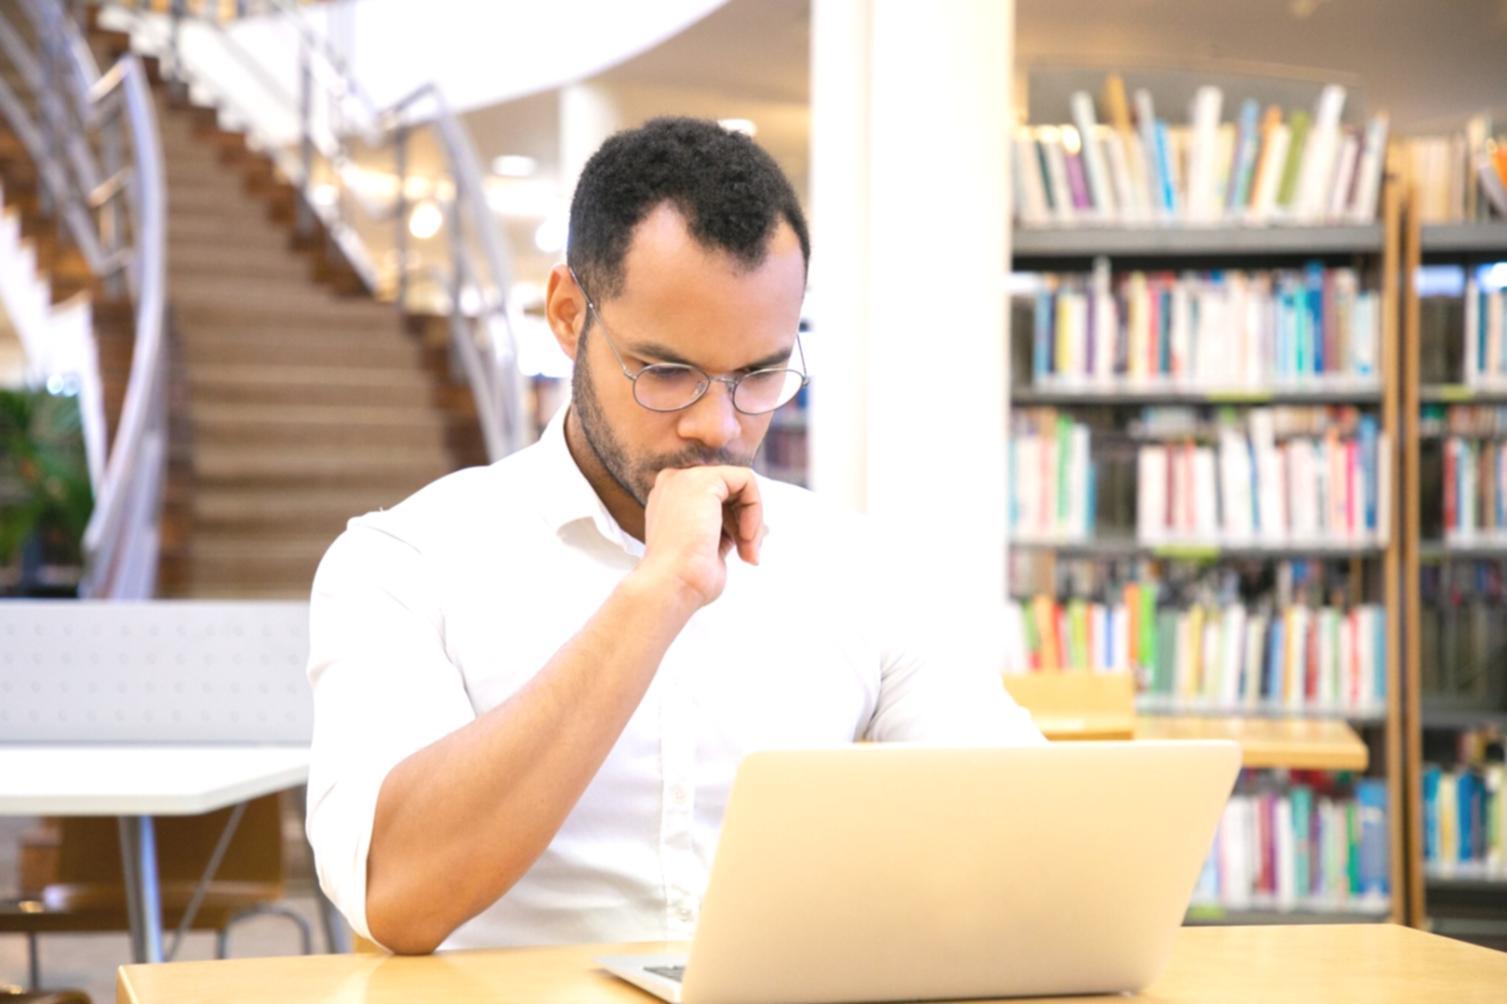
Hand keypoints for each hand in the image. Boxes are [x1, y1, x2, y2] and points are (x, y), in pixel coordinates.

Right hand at [636, 465, 764, 609]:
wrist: (671, 586)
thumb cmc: (686, 579)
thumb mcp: (709, 548)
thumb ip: (727, 529)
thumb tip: (759, 527)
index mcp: (670, 499)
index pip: (717, 500)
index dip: (736, 524)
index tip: (741, 552)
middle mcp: (674, 483)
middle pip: (729, 490)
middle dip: (747, 523)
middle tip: (748, 555)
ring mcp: (686, 477)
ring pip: (740, 485)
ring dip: (753, 521)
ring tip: (747, 552)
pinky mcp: (704, 479)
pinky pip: (746, 481)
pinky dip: (755, 509)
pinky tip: (745, 536)